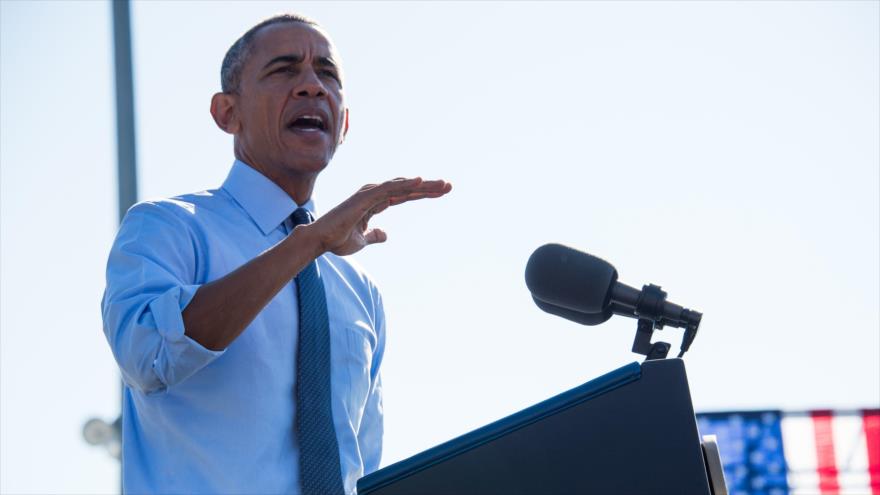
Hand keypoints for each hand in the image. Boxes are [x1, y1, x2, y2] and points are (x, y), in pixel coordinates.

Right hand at [305, 177, 451, 255]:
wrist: (319, 242)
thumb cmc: (337, 240)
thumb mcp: (363, 241)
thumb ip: (374, 235)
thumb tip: (385, 234)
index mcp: (375, 204)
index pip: (404, 196)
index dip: (423, 193)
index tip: (441, 193)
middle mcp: (373, 195)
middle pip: (407, 188)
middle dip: (428, 187)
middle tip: (449, 185)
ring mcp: (369, 194)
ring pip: (402, 186)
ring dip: (423, 184)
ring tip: (443, 184)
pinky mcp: (364, 197)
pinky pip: (389, 188)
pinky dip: (405, 184)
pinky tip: (420, 181)